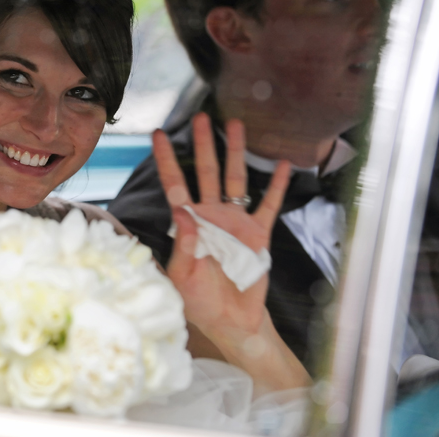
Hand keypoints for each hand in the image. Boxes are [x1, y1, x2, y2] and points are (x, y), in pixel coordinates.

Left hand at [153, 113, 289, 341]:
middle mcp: (211, 216)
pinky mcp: (257, 235)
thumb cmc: (200, 301)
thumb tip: (183, 211)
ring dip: (236, 153)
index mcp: (188, 223)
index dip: (166, 160)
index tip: (157, 134)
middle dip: (205, 145)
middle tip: (202, 117)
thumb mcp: (183, 277)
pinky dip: (276, 186)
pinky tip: (281, 165)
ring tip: (237, 125)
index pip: (174, 184)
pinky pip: (267, 206)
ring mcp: (235, 222)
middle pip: (206, 172)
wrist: (231, 321)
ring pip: (235, 180)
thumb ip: (184, 245)